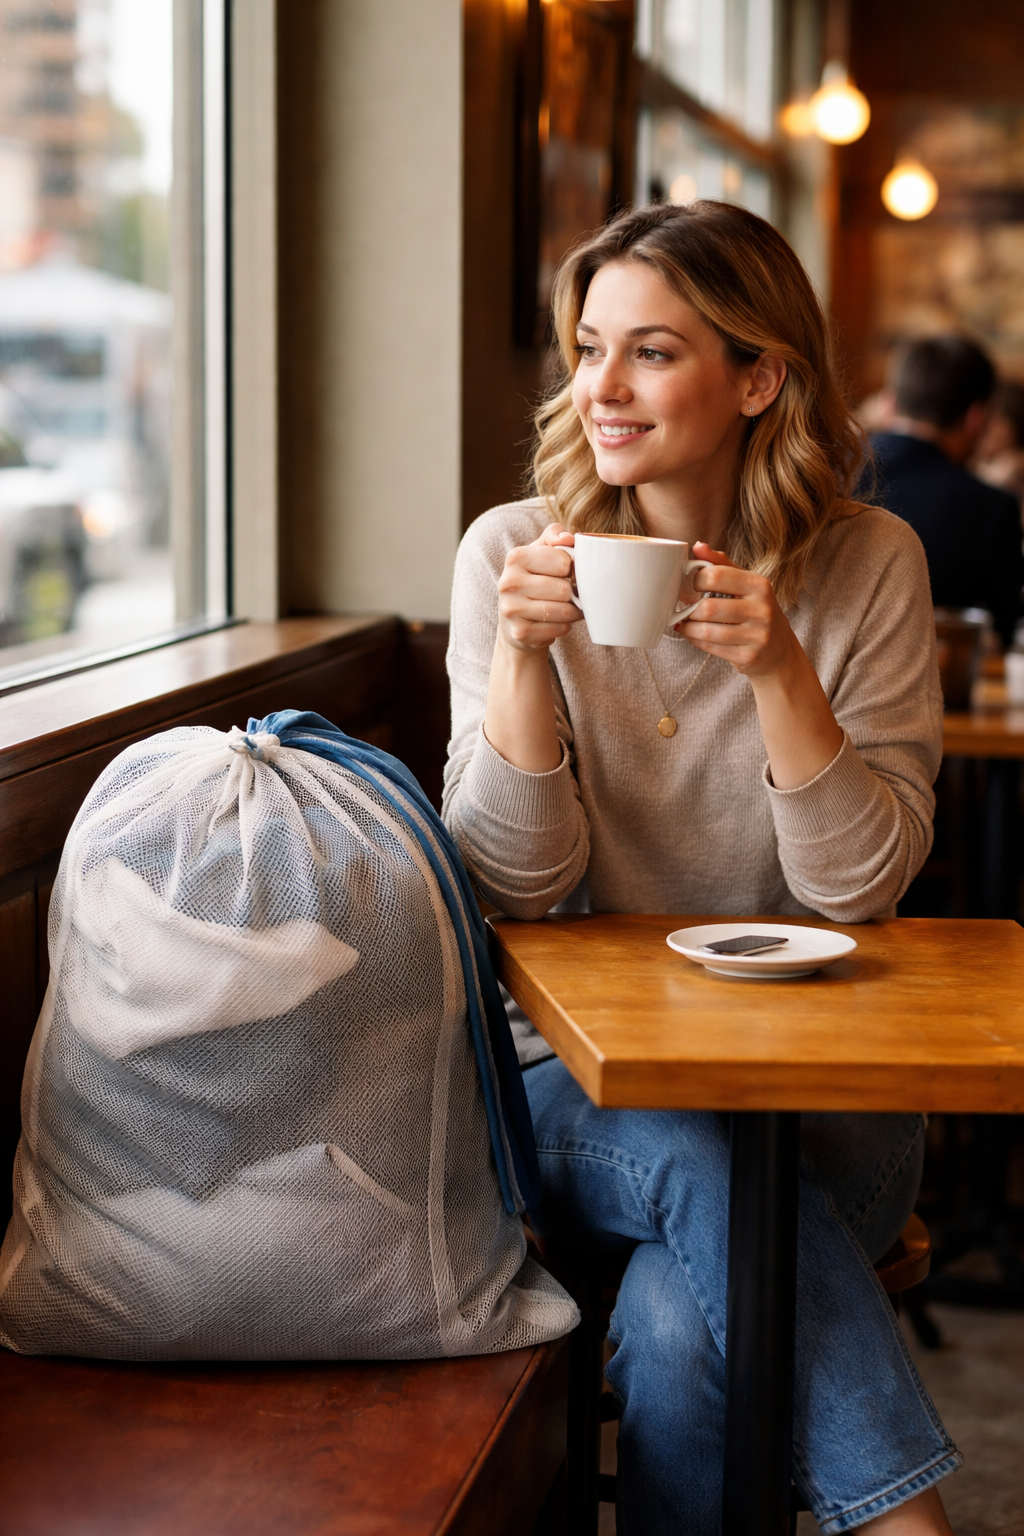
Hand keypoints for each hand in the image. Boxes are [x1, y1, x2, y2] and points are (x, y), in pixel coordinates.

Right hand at [496, 523, 584, 655]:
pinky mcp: (520, 633)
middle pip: (564, 588)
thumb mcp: (539, 552)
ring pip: (563, 610)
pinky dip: (564, 626)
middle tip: (569, 594)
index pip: (563, 560)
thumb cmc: (532, 580)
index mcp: (515, 557)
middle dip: (573, 593)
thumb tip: (568, 538)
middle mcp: (508, 582)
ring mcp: (511, 609)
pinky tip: (555, 622)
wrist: (512, 621)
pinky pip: (559, 629)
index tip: (567, 572)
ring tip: (566, 607)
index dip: (571, 568)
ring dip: (572, 611)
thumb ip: (554, 536)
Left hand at [674, 542, 799, 677]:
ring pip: (708, 631)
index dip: (695, 580)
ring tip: (683, 623)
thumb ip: (721, 564)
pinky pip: (712, 647)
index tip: (691, 585)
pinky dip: (696, 640)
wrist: (779, 650)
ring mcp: (757, 635)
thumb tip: (698, 546)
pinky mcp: (748, 656)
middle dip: (689, 609)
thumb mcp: (745, 584)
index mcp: (759, 585)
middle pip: (709, 607)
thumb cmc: (756, 611)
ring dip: (689, 627)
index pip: (716, 575)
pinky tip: (692, 635)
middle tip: (684, 608)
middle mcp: (761, 609)